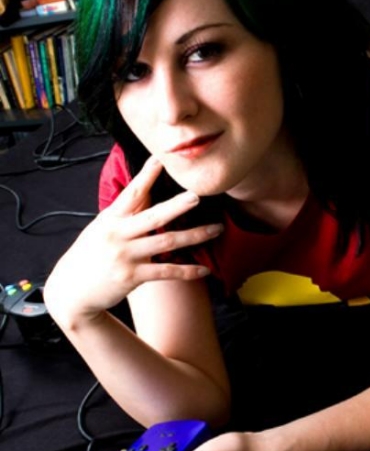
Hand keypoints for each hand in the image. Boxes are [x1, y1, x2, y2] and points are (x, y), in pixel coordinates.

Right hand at [44, 156, 221, 325]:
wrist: (72, 290)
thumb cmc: (91, 253)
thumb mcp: (102, 227)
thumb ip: (127, 210)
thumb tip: (149, 187)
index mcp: (111, 218)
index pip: (132, 193)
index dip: (146, 175)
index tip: (161, 159)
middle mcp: (118, 235)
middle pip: (153, 217)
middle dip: (177, 206)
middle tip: (197, 196)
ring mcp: (125, 256)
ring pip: (166, 243)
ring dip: (195, 236)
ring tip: (216, 228)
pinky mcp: (132, 277)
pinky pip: (166, 272)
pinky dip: (187, 271)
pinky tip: (204, 269)